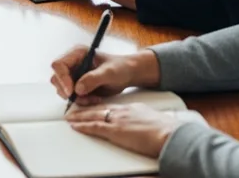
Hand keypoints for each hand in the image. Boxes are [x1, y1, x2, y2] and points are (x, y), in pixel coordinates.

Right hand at [50, 46, 160, 106]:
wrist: (127, 74)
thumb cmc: (121, 68)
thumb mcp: (109, 72)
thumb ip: (93, 79)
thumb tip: (78, 89)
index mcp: (77, 53)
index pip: (58, 65)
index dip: (62, 78)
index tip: (72, 91)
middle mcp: (72, 63)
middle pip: (57, 78)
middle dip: (68, 91)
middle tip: (83, 98)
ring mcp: (73, 74)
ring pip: (62, 89)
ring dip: (76, 98)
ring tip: (93, 98)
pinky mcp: (77, 85)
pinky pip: (71, 96)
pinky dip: (81, 101)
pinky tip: (94, 99)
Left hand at [66, 103, 181, 158]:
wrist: (169, 134)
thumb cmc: (166, 131)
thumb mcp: (153, 120)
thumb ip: (144, 121)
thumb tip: (144, 126)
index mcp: (133, 108)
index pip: (111, 106)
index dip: (99, 106)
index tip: (90, 106)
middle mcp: (123, 111)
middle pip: (99, 109)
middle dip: (85, 109)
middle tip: (73, 108)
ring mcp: (118, 120)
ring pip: (93, 116)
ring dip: (79, 117)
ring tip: (69, 117)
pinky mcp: (115, 131)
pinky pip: (94, 127)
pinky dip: (83, 126)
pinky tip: (75, 126)